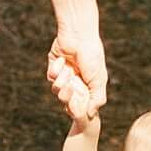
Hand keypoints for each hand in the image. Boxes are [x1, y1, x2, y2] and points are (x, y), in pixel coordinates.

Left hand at [47, 0, 105, 123]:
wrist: (79, 36)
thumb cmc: (92, 57)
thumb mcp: (99, 80)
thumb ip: (97, 99)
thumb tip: (91, 115)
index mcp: (87, 86)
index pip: (79, 104)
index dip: (76, 107)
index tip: (76, 107)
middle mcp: (75, 81)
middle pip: (66, 99)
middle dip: (67, 95)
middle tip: (72, 85)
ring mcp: (64, 75)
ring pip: (56, 90)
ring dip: (62, 81)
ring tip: (69, 70)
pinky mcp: (54, 67)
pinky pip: (51, 77)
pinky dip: (56, 70)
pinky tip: (62, 60)